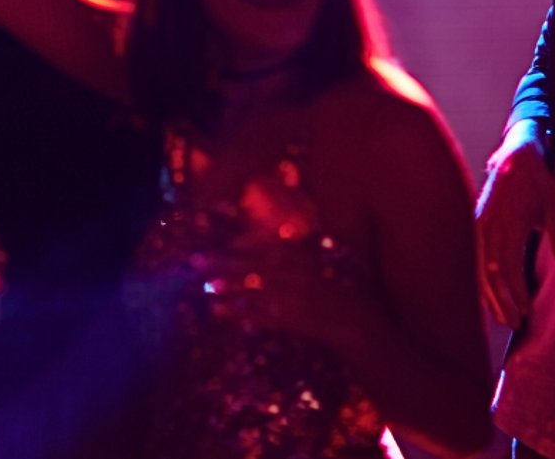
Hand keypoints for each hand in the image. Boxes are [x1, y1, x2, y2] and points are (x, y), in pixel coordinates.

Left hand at [189, 239, 377, 348]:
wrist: (357, 325)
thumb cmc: (340, 291)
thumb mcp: (321, 263)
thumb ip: (303, 246)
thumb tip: (284, 229)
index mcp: (305, 260)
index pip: (273, 247)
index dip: (250, 244)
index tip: (230, 242)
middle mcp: (296, 277)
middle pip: (254, 267)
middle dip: (225, 263)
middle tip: (197, 260)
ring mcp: (292, 300)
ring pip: (254, 291)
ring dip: (229, 288)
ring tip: (206, 286)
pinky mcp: (289, 321)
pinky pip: (259, 316)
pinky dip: (237, 313)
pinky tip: (218, 311)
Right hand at [474, 129, 554, 328]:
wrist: (514, 153)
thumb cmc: (538, 178)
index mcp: (506, 222)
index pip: (507, 266)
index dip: (515, 292)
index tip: (526, 312)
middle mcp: (487, 226)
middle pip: (490, 273)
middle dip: (501, 301)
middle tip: (514, 324)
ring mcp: (478, 226)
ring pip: (480, 268)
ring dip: (490, 295)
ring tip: (502, 317)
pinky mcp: (477, 226)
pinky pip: (477, 259)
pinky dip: (483, 280)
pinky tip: (490, 295)